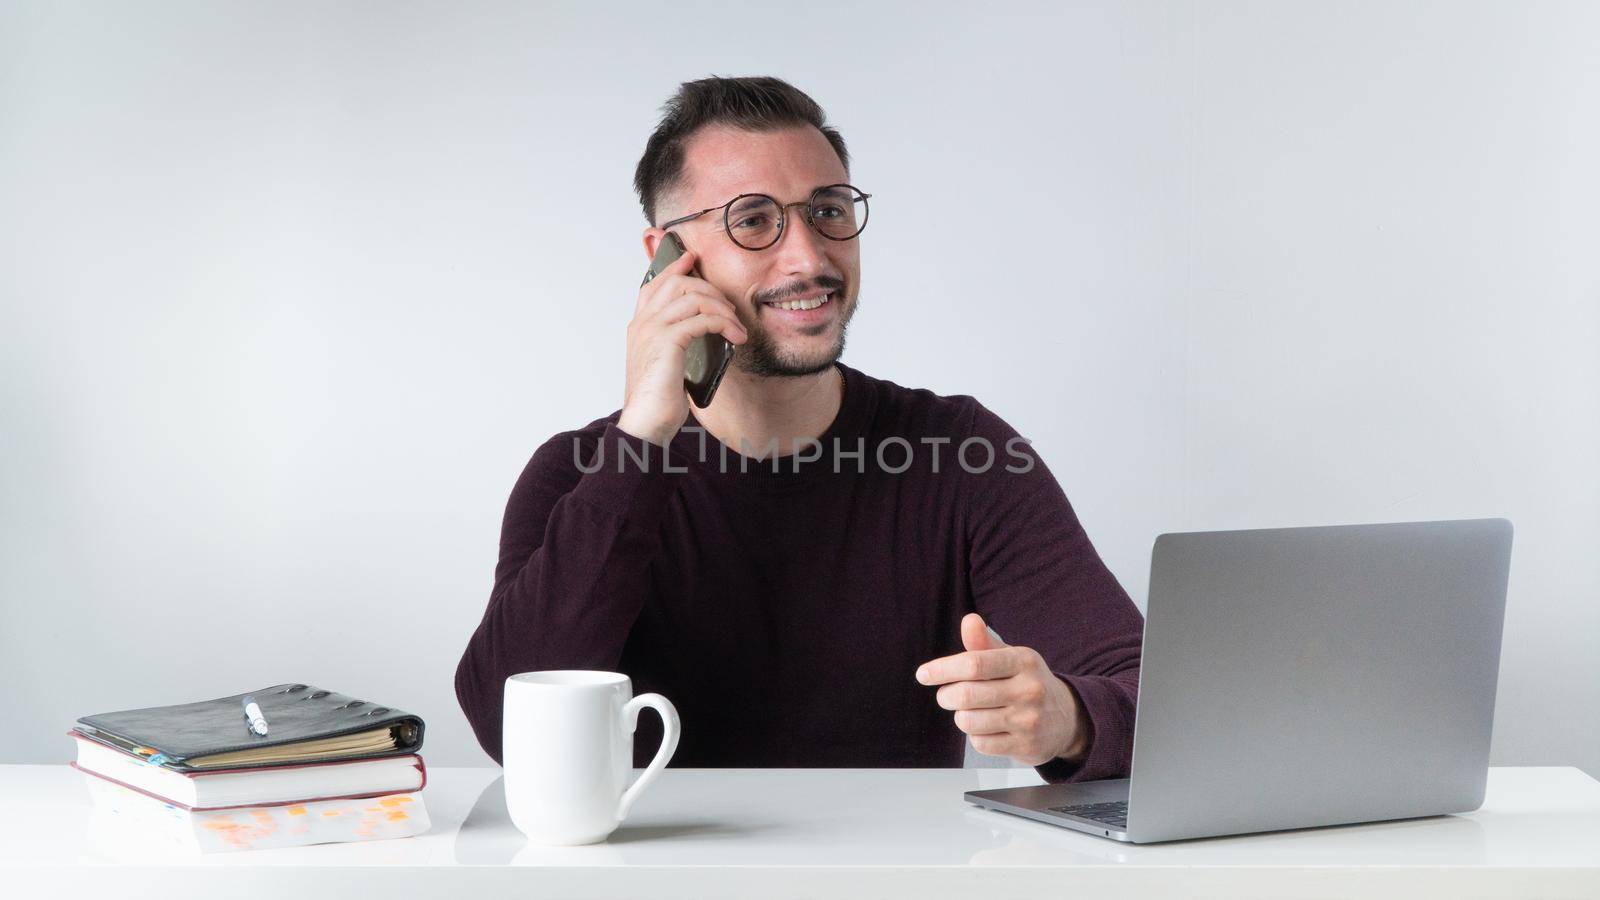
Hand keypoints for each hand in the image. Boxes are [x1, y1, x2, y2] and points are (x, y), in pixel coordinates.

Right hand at [617, 247, 747, 445]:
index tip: (691, 258)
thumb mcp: (667, 365)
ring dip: (721, 308)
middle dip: (709, 289)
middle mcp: (643, 323)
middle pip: (677, 283)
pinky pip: (701, 319)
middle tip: (729, 309)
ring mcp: (652, 330)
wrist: (645, 423)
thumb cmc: (658, 400)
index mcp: (639, 327)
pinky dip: (723, 324)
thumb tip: (704, 333)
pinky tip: (735, 338)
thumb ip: (676, 344)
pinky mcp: (667, 341)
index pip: (653, 284)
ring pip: (692, 296)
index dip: (673, 268)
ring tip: (736, 327)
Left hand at [915, 613, 1089, 766]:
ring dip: (961, 717)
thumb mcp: (1011, 658)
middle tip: (946, 695)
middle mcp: (1029, 689)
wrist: (1067, 718)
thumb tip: (969, 620)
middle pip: (966, 695)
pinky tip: (987, 728)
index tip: (923, 674)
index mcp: (1024, 661)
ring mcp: (1029, 720)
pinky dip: (975, 736)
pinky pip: (981, 743)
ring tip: (969, 711)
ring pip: (969, 722)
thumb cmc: (1027, 682)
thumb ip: (984, 643)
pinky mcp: (1026, 746)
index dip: (942, 669)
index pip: (974, 663)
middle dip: (946, 696)